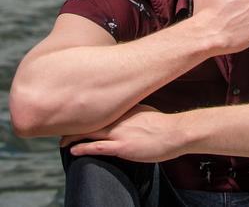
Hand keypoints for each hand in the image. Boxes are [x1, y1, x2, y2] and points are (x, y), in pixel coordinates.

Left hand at [60, 104, 182, 162]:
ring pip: (90, 131)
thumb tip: (121, 114)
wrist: (175, 133)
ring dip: (73, 136)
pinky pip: (98, 147)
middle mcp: (119, 117)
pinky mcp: (123, 146)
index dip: (83, 112)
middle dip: (73, 123)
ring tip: (61, 142)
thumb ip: (130, 112)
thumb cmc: (162, 125)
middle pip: (90, 118)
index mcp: (124, 108)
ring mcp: (120, 132)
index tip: (72, 114)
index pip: (98, 108)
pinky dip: (83, 148)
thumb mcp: (144, 111)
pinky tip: (73, 151)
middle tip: (60, 127)